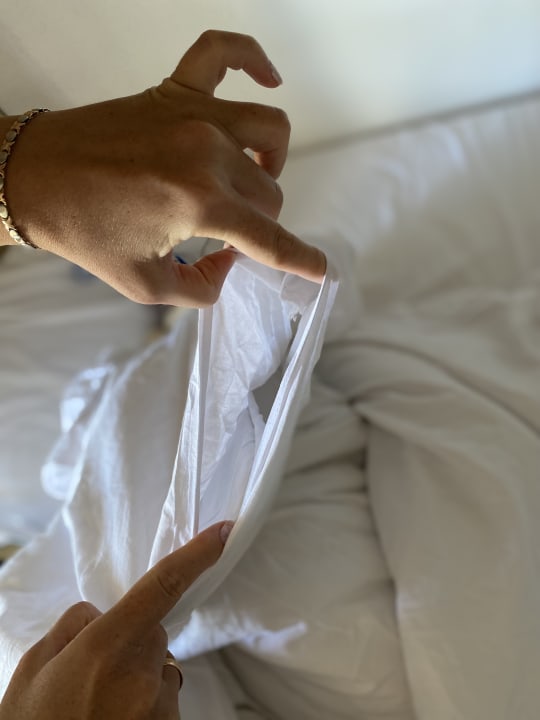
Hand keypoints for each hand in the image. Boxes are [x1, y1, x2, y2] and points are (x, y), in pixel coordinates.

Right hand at [0, 521, 232, 719]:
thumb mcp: (34, 669)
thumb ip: (72, 628)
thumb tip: (101, 613)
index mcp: (106, 647)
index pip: (162, 587)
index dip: (196, 555)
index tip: (224, 532)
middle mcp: (141, 675)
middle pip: (154, 634)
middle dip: (131, 641)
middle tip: (91, 675)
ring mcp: (158, 707)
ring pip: (158, 670)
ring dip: (137, 678)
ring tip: (97, 707)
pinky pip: (161, 701)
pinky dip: (143, 705)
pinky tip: (112, 719)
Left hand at [6, 30, 325, 305]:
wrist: (34, 179)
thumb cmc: (86, 234)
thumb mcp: (145, 285)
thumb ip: (202, 287)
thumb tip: (231, 263)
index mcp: (200, 205)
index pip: (269, 238)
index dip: (299, 259)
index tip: (320, 270)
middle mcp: (207, 154)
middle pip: (270, 190)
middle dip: (259, 220)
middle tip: (228, 232)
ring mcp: (194, 115)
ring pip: (270, 132)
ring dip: (271, 162)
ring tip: (250, 179)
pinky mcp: (175, 90)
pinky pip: (224, 54)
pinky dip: (253, 60)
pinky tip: (269, 77)